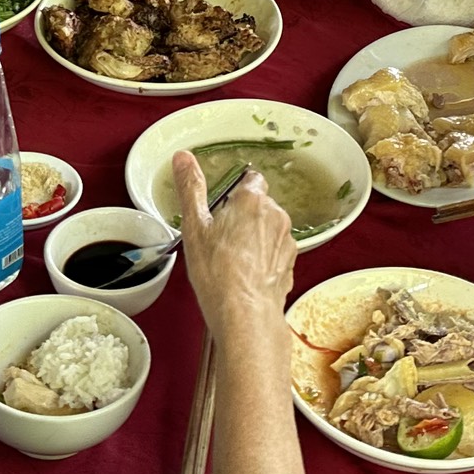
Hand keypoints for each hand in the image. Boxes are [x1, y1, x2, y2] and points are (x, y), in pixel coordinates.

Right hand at [174, 150, 293, 336]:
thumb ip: (190, 188)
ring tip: (230, 260)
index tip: (221, 206)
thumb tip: (183, 158)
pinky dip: (262, 260)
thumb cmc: (218, 273)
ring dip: (254, 238)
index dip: (235, 192)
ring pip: (268, 230)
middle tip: (219, 238)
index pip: (250, 179)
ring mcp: (286, 241)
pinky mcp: (291, 264)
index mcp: (252, 200)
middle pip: (259, 205)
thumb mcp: (195, 227)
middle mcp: (276, 216)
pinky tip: (244, 275)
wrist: (245, 314)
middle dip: (242, 217)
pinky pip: (275, 253)